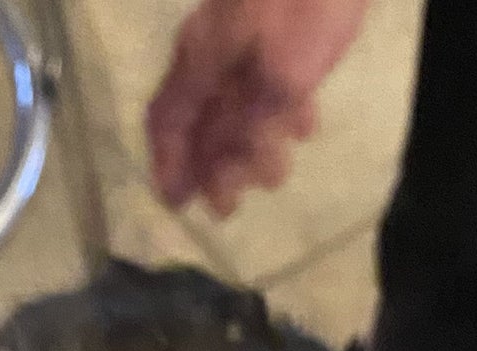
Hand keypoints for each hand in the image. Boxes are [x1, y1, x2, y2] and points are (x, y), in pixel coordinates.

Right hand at [147, 0, 369, 215]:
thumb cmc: (308, 5)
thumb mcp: (279, 81)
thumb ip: (243, 129)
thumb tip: (212, 174)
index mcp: (200, 60)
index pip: (168, 122)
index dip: (169, 167)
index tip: (179, 205)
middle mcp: (210, 45)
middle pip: (200, 114)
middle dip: (214, 164)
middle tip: (233, 204)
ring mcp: (243, 26)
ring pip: (234, 95)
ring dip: (249, 139)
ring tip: (276, 168)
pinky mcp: (275, 15)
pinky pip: (263, 72)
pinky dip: (277, 106)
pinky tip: (302, 122)